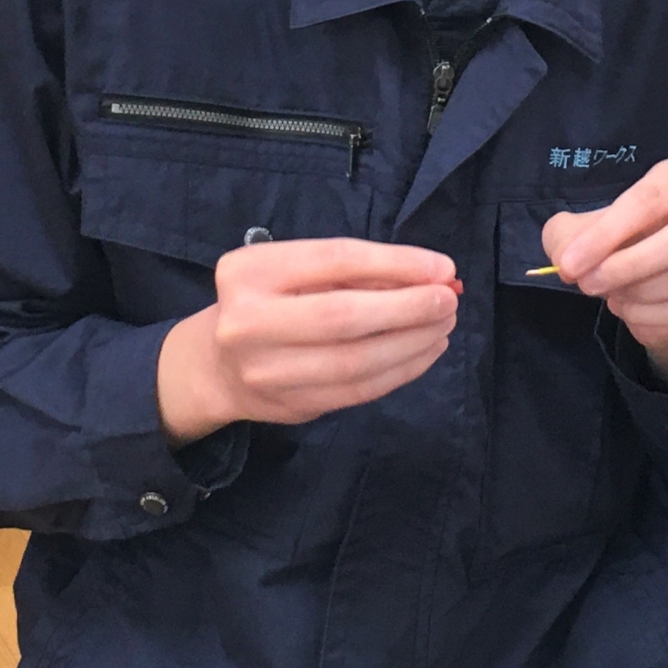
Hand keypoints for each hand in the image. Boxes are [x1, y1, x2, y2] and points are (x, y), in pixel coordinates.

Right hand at [157, 239, 459, 444]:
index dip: (395, 263)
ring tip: (444, 324)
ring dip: (413, 343)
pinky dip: (402, 370)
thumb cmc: (268, 300)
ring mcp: (267, 372)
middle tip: (449, 299)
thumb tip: (433, 275)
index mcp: (249, 272)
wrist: (218, 365)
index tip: (442, 267)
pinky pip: (359, 390)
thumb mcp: (294, 269)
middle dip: (408, 308)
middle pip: (344, 317)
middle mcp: (249, 323)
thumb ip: (355, 271)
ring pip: (357, 361)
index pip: (334, 260)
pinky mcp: (292, 406)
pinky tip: (425, 350)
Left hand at [542, 156, 667, 386]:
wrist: (657, 282)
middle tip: (588, 284)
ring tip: (611, 294)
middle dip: (629, 265)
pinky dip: (650, 316)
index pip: (650, 200)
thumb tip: (568, 258)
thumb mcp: (587, 228)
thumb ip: (568, 236)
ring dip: (640, 293)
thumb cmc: (625, 239)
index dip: (607, 234)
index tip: (571, 263)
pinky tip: (630, 309)